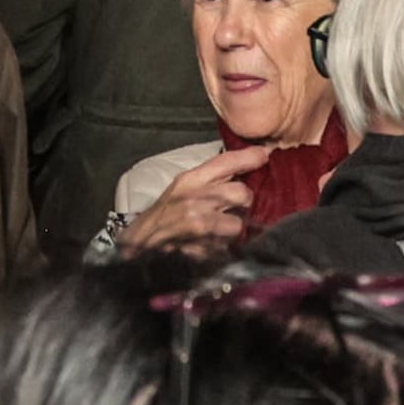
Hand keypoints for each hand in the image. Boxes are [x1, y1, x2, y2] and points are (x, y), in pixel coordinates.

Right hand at [120, 142, 274, 252]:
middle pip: (241, 192)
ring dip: (233, 230)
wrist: (140, 244)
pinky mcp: (200, 248)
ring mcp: (198, 224)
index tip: (264, 155)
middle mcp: (195, 198)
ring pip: (237, 224)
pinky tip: (211, 246)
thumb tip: (240, 173)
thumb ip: (209, 180)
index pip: (224, 162)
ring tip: (222, 231)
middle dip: (244, 202)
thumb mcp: (182, 189)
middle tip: (238, 207)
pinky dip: (222, 249)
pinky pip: (226, 248)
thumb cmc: (163, 215)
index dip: (248, 157)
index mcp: (190, 180)